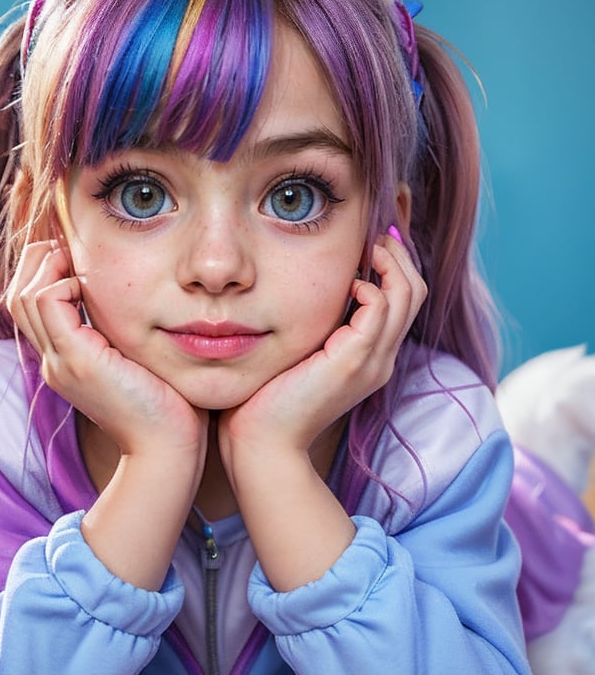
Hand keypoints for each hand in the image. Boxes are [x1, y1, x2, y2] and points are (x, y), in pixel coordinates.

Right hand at [7, 241, 206, 587]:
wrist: (168, 449)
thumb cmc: (168, 407)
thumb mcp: (140, 362)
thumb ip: (128, 335)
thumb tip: (143, 303)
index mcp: (67, 363)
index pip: (33, 308)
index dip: (46, 274)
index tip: (75, 258)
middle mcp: (55, 362)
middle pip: (19, 297)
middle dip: (39, 263)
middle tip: (68, 248)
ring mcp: (61, 362)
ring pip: (26, 295)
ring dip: (49, 267)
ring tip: (75, 259)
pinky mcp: (78, 359)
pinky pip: (47, 301)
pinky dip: (62, 281)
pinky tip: (88, 284)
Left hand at [216, 232, 425, 589]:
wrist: (260, 446)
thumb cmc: (263, 401)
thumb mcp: (292, 354)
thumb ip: (305, 326)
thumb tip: (291, 293)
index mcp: (367, 358)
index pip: (400, 300)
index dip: (392, 264)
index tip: (371, 238)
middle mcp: (378, 360)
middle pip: (414, 291)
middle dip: (399, 253)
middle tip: (377, 228)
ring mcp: (371, 362)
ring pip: (406, 294)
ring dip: (390, 260)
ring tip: (369, 242)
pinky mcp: (354, 362)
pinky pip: (381, 310)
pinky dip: (371, 286)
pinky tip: (350, 282)